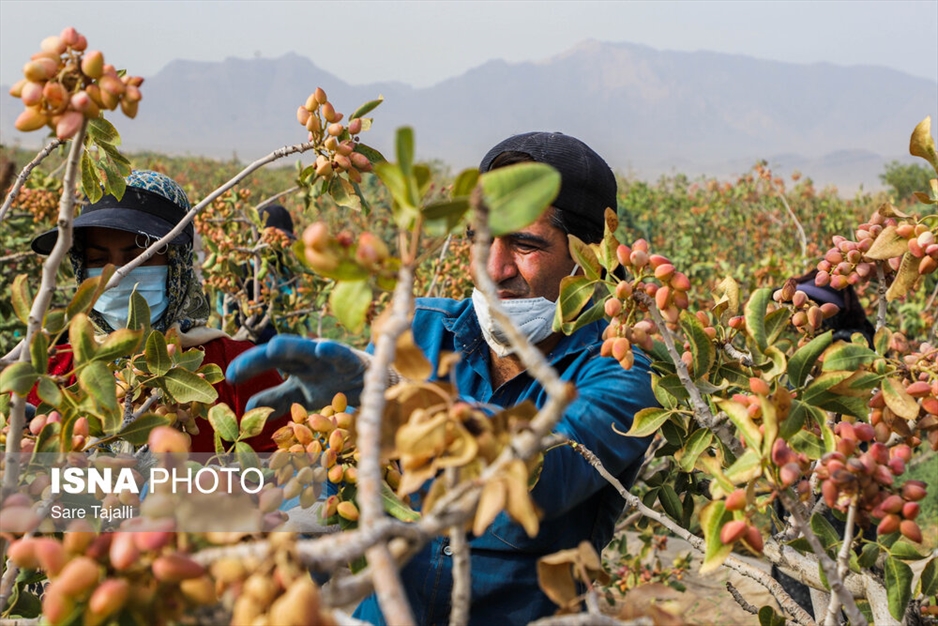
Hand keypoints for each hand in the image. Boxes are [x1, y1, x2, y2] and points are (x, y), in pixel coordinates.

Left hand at [226, 335, 365, 415]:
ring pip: (307, 349)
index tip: (230, 377)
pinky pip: (341, 356)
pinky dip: (333, 351)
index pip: (267, 365)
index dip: (248, 368)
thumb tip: (248, 409)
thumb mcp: (302, 397)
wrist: (374, 386)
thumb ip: (277, 402)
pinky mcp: (352, 361)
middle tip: (238, 369)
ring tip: (275, 346)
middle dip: (259, 359)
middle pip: (280, 355)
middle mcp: (308, 359)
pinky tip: (323, 348)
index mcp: (295, 367)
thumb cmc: (334, 387)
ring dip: (293, 346)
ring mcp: (329, 359)